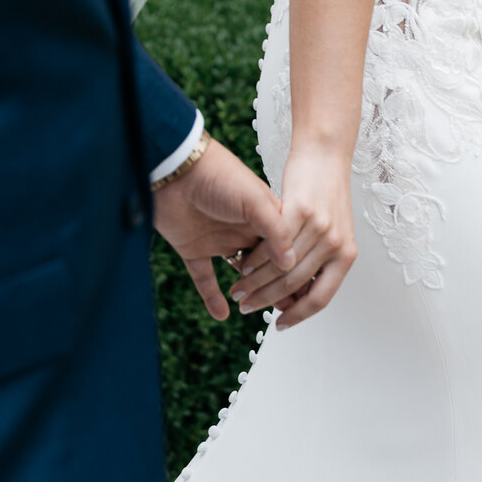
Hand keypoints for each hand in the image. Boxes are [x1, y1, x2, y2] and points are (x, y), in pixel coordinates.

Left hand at [154, 137, 297, 321]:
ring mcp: (218, 239)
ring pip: (238, 276)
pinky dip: (211, 298)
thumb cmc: (218, 173)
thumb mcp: (255, 199)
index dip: (295, 268)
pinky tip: (222, 313)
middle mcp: (243, 229)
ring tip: (258, 311)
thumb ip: (275, 230)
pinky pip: (204, 278)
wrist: (175, 167)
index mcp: (263, 215)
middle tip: (287, 309)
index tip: (306, 290)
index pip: (285, 247)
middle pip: (264, 265)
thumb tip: (291, 263)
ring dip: (248, 294)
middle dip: (277, 287)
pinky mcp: (193, 248)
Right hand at [230, 142, 357, 330]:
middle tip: (246, 307)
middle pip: (295, 285)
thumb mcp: (332, 231)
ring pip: (282, 267)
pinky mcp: (300, 209)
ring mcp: (319, 227)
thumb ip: (317, 261)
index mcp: (346, 255)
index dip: (298, 317)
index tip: (278, 325)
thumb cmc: (324, 193)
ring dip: (256, 282)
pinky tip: (242, 262)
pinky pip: (273, 243)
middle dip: (266, 301)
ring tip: (239, 290)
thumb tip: (297, 296)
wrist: (325, 153)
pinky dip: (255, 257)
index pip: (321, 299)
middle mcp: (335, 244)